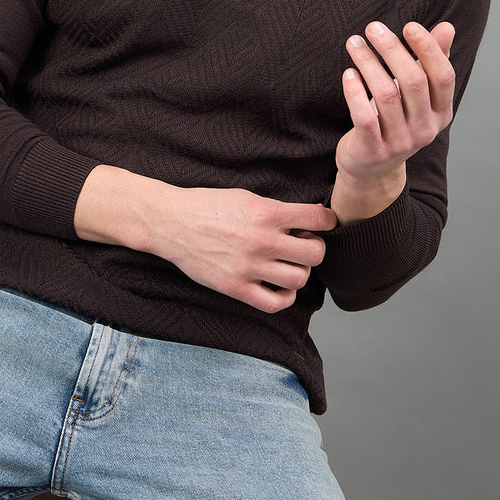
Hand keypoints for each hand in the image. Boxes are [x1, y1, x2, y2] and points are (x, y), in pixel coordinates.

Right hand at [75, 166, 336, 312]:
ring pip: (299, 279)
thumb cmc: (208, 206)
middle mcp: (262, 240)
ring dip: (300, 271)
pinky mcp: (235, 288)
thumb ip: (276, 209)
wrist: (171, 223)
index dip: (328, 220)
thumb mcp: (246, 196)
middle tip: (303, 244)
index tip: (325, 223)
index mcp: (267, 212)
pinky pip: (275, 303)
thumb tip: (306, 219)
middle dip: (315, 248)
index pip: (318, 218)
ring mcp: (249, 267)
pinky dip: (285, 297)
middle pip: (315, 253)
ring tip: (289, 264)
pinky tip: (280, 286)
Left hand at [331, 20, 455, 224]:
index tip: (409, 26)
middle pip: (414, 82)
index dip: (428, 49)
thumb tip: (447, 27)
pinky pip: (364, 117)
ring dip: (368, 63)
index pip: (443, 76)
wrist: (372, 169)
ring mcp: (400, 142)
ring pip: (386, 95)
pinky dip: (355, 92)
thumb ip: (431, 61)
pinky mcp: (374, 151)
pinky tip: (348, 73)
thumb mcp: (417, 94)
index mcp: (442, 112)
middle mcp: (425, 129)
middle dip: (392, 50)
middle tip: (372, 28)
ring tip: (354, 43)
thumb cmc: (396, 119)